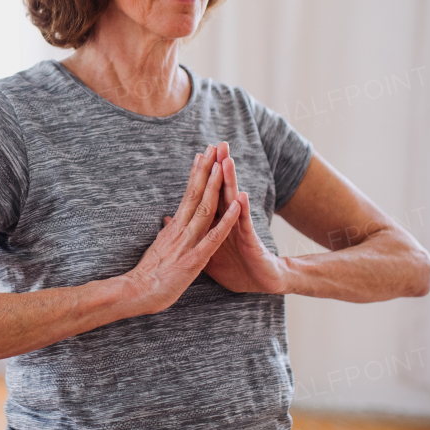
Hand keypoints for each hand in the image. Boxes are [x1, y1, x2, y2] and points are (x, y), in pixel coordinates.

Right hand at [122, 146, 240, 314]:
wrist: (136, 292)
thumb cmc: (147, 275)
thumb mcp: (158, 249)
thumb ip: (166, 234)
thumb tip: (166, 221)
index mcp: (174, 227)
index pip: (187, 195)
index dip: (196, 175)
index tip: (201, 156)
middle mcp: (180, 228)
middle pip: (195, 193)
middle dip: (205, 169)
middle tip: (213, 147)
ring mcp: (188, 241)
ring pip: (205, 208)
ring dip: (215, 185)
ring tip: (223, 164)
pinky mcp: (195, 257)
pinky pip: (214, 235)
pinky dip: (227, 219)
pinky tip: (237, 206)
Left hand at [167, 142, 292, 294]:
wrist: (261, 284)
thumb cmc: (236, 268)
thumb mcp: (205, 253)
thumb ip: (190, 235)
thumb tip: (168, 221)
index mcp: (217, 223)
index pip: (209, 195)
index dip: (204, 176)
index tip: (198, 155)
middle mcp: (230, 222)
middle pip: (222, 190)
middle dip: (219, 167)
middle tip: (217, 144)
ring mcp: (240, 230)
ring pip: (234, 202)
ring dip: (230, 181)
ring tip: (227, 160)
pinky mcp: (250, 243)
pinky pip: (244, 225)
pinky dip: (241, 211)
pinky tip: (241, 196)